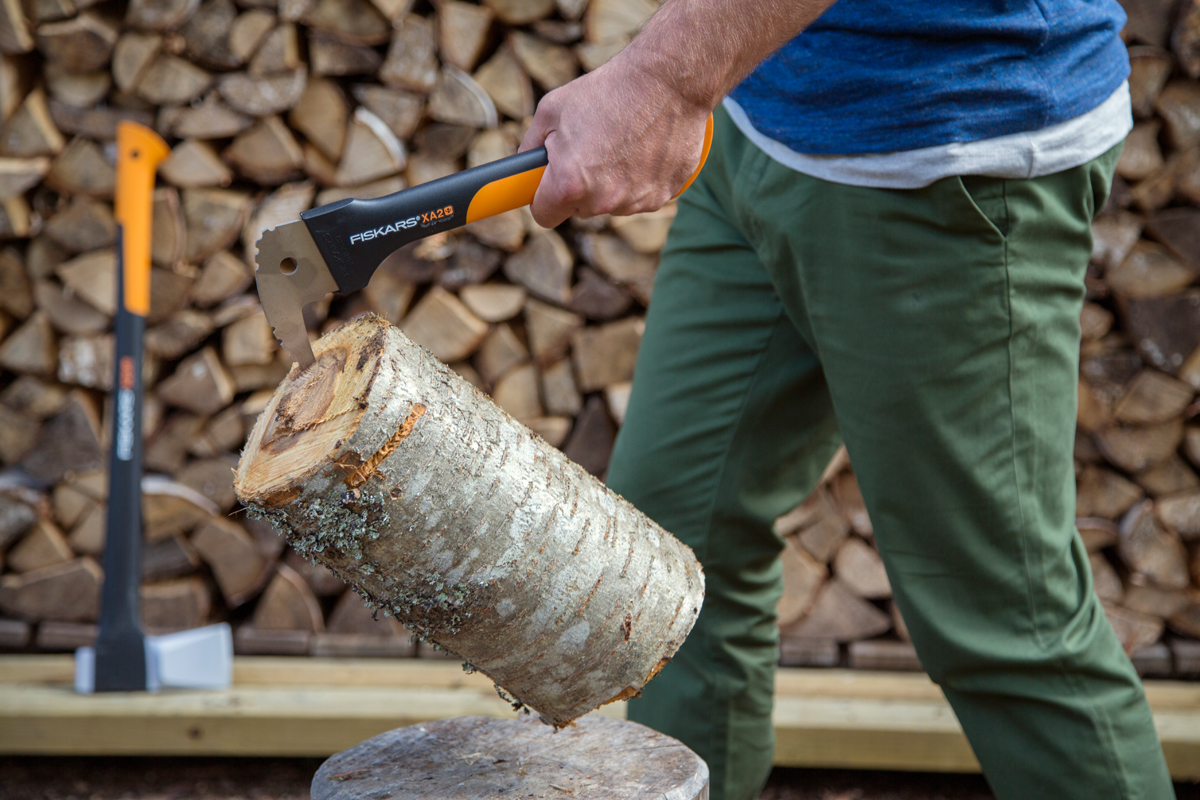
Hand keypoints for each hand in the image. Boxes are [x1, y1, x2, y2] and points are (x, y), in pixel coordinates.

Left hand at [520, 57, 711, 228]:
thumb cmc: (607, 91)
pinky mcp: (662, 196)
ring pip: (611, 203)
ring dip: (611, 182)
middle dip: (579, 185)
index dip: (543, 198)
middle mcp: (602, 201)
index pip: (544, 216)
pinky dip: (639, 178)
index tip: (548, 184)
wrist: (668, 81)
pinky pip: (639, 196)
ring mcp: (636, 201)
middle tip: (590, 148)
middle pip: (580, 209)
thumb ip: (529, 146)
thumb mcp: (551, 109)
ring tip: (620, 142)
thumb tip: (524, 168)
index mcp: (569, 184)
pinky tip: (643, 148)